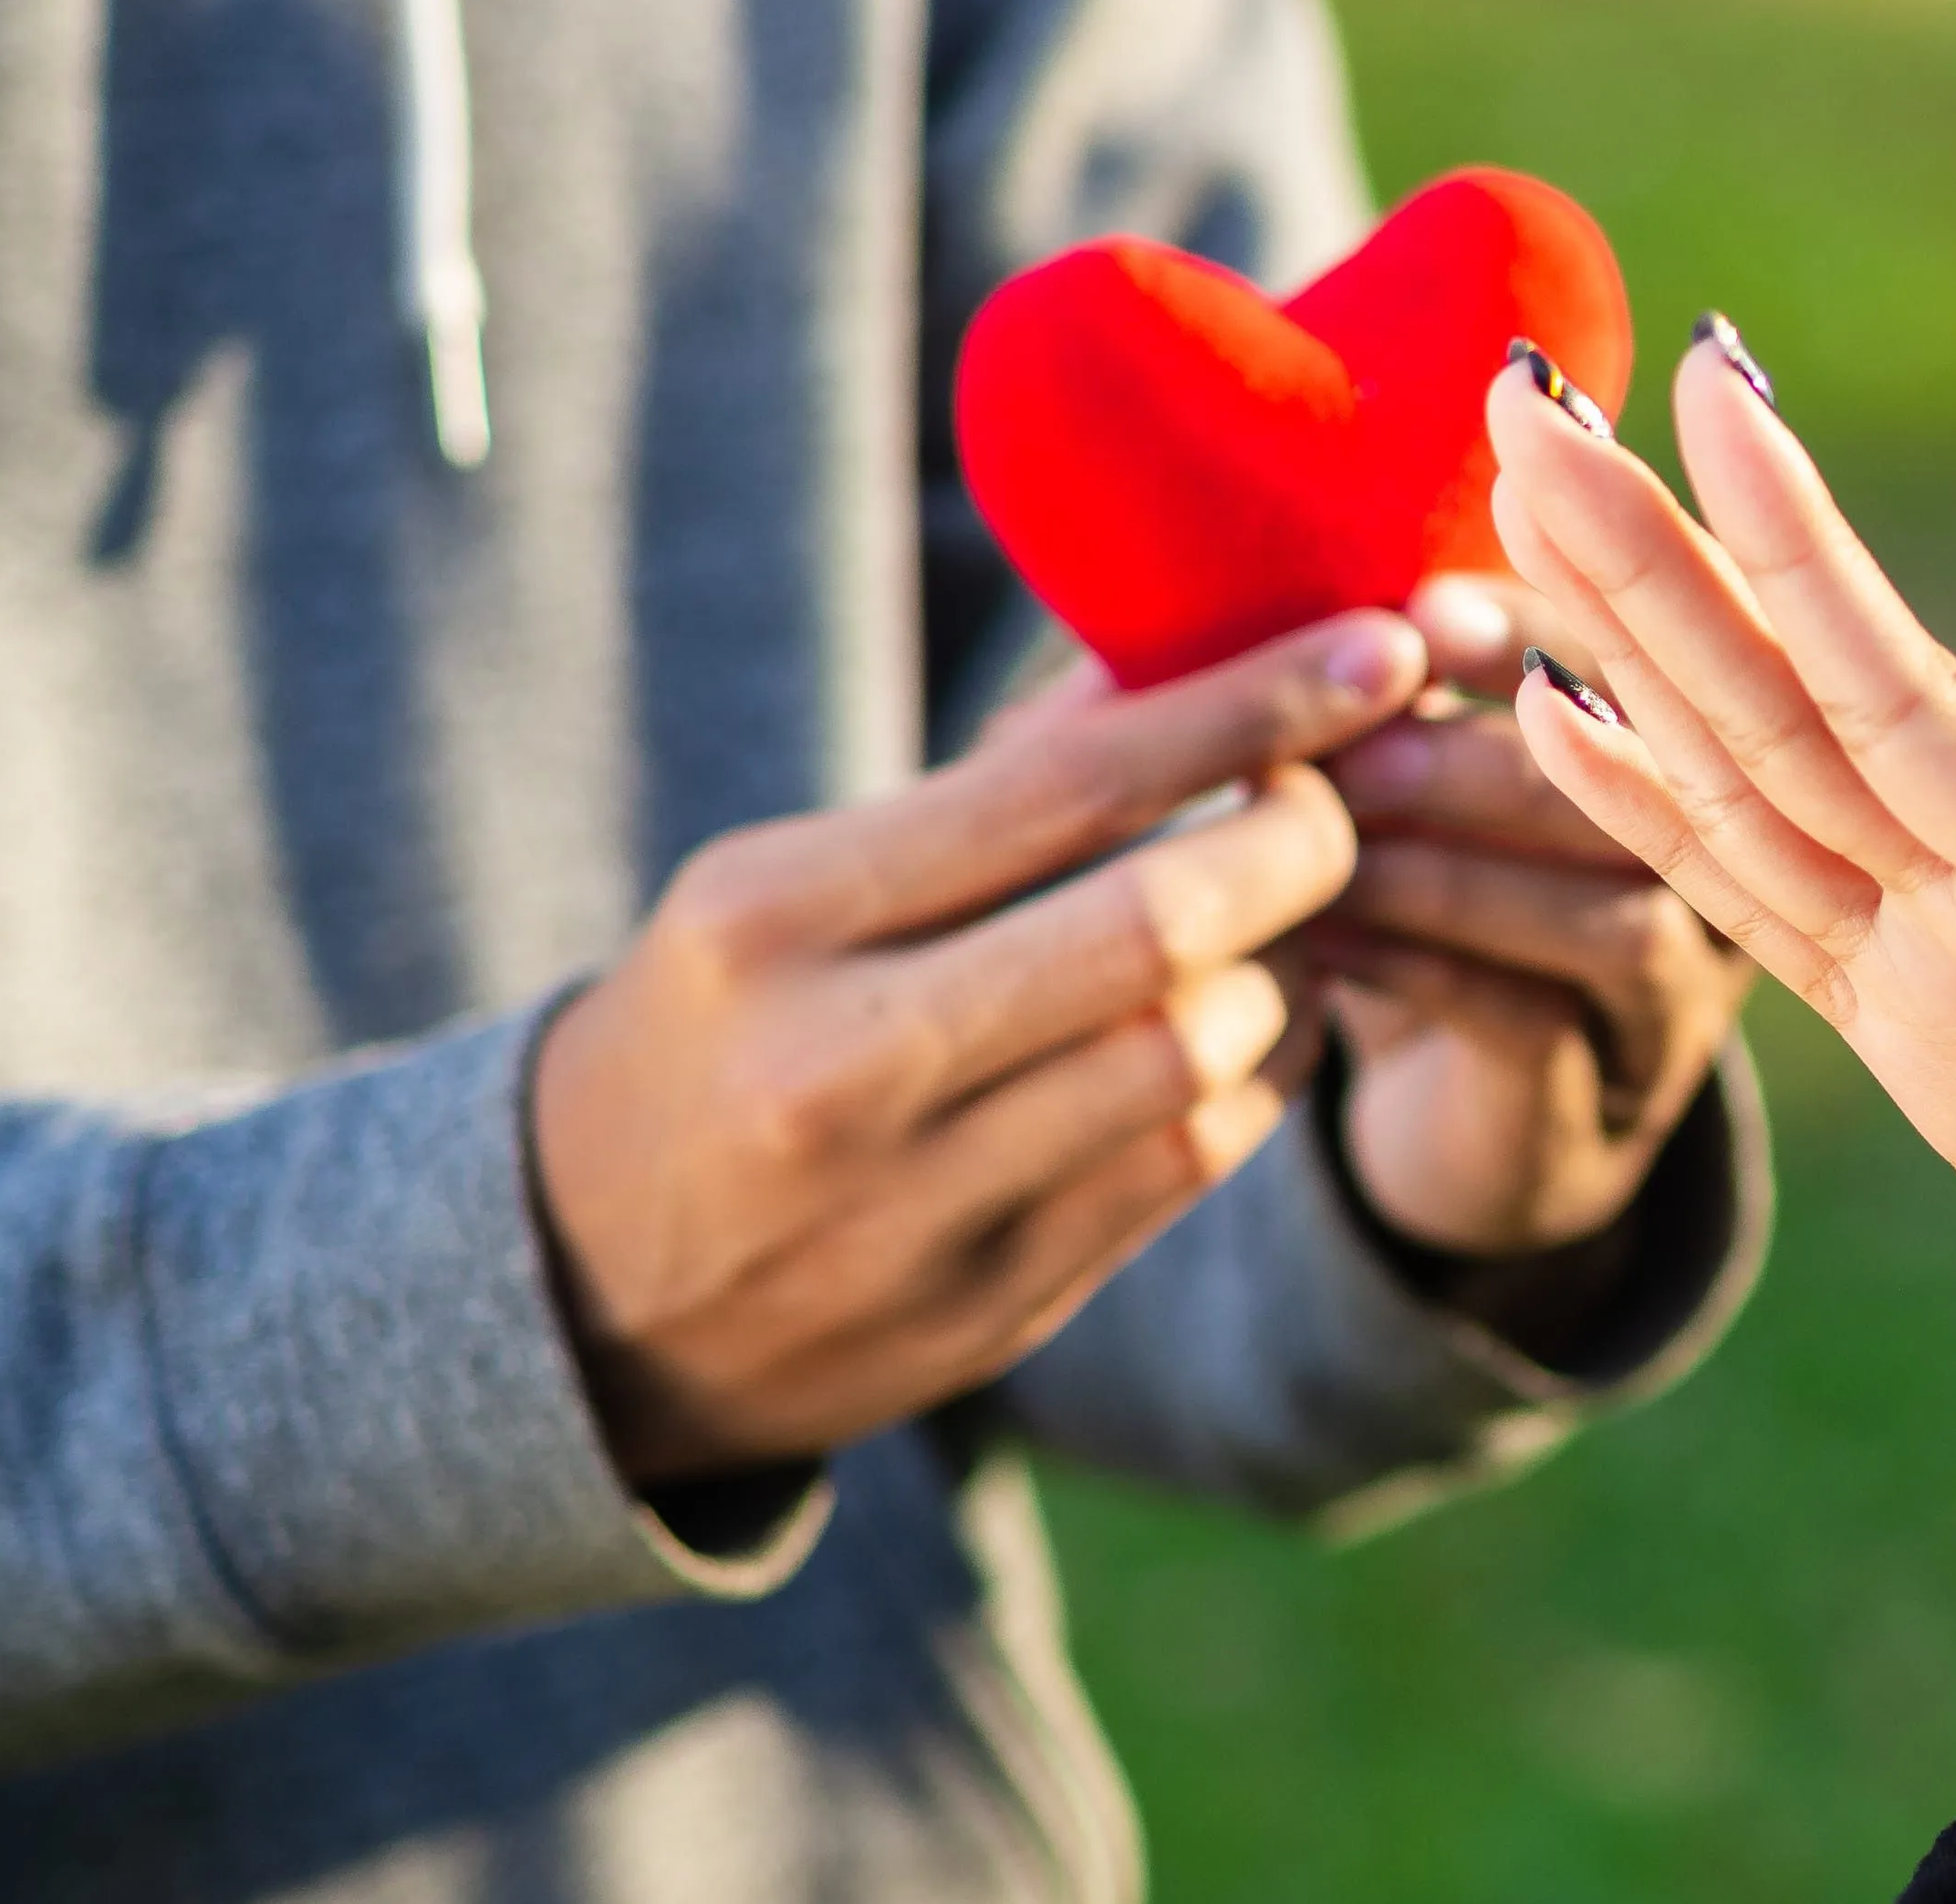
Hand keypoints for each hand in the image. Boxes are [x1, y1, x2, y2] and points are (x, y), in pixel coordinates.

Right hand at [529, 611, 1424, 1482]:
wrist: (581, 1296)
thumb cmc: (718, 1031)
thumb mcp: (780, 886)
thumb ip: (984, 787)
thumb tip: (1184, 662)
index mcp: (773, 921)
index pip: (1066, 788)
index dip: (1251, 707)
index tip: (1374, 648)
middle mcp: (841, 1069)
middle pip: (1161, 927)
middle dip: (1301, 839)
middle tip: (1346, 792)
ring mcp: (921, 1208)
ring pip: (1202, 1052)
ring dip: (1294, 965)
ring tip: (1296, 915)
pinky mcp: (997, 1306)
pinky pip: (1193, 1162)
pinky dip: (1260, 1071)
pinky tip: (1262, 1018)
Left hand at [1312, 574, 1755, 1256]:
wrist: (1472, 1109)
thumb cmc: (1443, 880)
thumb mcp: (1440, 758)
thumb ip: (1426, 676)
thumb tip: (1338, 606)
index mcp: (1713, 746)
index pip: (1679, 664)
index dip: (1560, 625)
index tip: (1425, 610)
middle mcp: (1741, 873)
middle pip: (1668, 795)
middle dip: (1497, 751)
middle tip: (1357, 737)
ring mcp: (1685, 999)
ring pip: (1614, 920)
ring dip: (1452, 865)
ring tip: (1326, 829)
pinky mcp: (1608, 1104)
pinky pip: (1536, 1025)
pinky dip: (1416, 966)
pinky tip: (1315, 934)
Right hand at [1482, 325, 1955, 1722]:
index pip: (1917, 704)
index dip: (1801, 560)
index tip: (1710, 390)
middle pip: (1805, 703)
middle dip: (1663, 559)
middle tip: (1526, 400)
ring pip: (1767, 774)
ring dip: (1644, 644)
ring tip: (1529, 506)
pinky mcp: (1939, 1046)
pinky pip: (1771, 903)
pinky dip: (1663, 810)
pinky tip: (1578, 724)